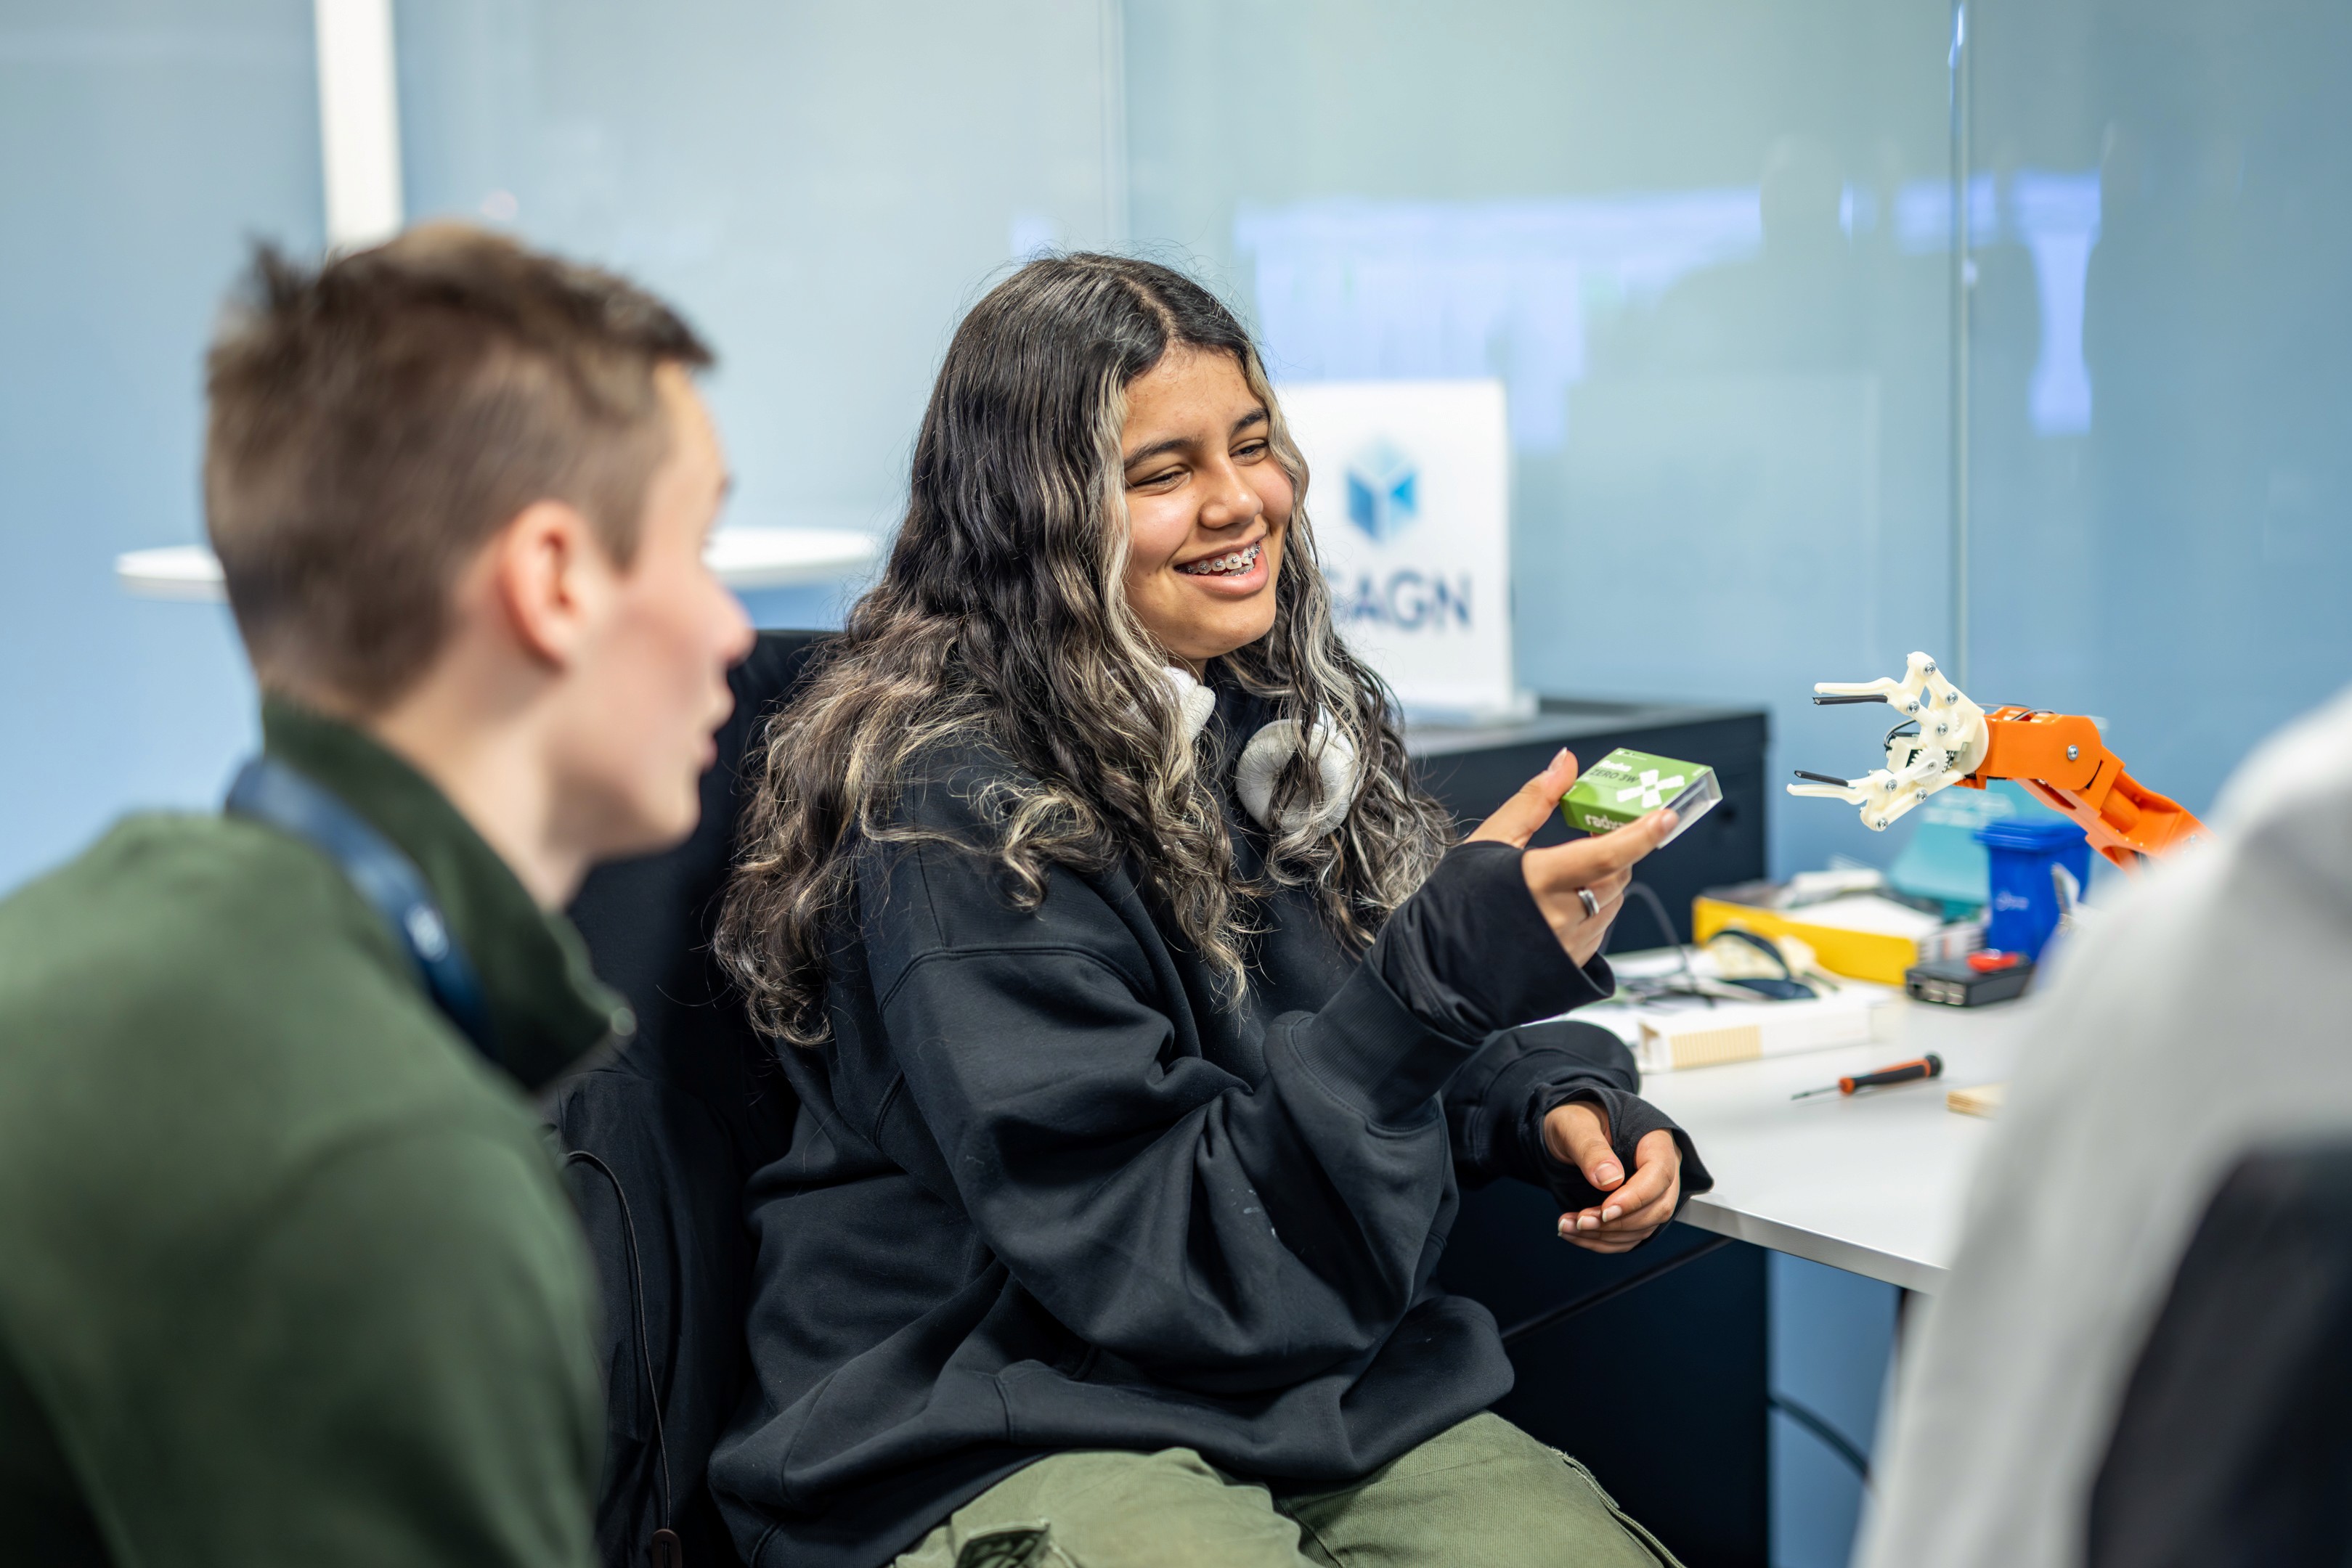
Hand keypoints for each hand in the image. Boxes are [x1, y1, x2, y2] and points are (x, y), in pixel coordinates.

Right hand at [1468, 750, 1677, 967]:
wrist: (1445, 960)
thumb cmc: (1460, 898)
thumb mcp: (1491, 839)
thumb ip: (1535, 800)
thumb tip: (1565, 763)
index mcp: (1537, 880)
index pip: (1605, 855)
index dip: (1641, 835)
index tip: (1665, 816)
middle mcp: (1558, 917)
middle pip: (1616, 874)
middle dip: (1615, 852)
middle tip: (1594, 835)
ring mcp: (1567, 944)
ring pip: (1613, 901)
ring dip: (1604, 881)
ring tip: (1567, 875)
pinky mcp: (1572, 962)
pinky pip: (1601, 927)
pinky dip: (1593, 908)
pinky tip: (1562, 904)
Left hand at [1543, 1101, 1682, 1253]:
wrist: (1570, 1127)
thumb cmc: (1578, 1117)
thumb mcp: (1575, 1124)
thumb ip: (1591, 1148)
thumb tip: (1610, 1179)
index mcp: (1654, 1140)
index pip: (1660, 1174)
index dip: (1635, 1198)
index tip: (1605, 1211)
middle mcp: (1661, 1167)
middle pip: (1658, 1207)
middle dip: (1618, 1222)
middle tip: (1581, 1221)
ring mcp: (1652, 1191)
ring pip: (1644, 1226)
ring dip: (1606, 1235)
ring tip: (1569, 1226)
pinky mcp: (1637, 1209)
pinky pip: (1629, 1234)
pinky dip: (1603, 1241)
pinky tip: (1576, 1233)